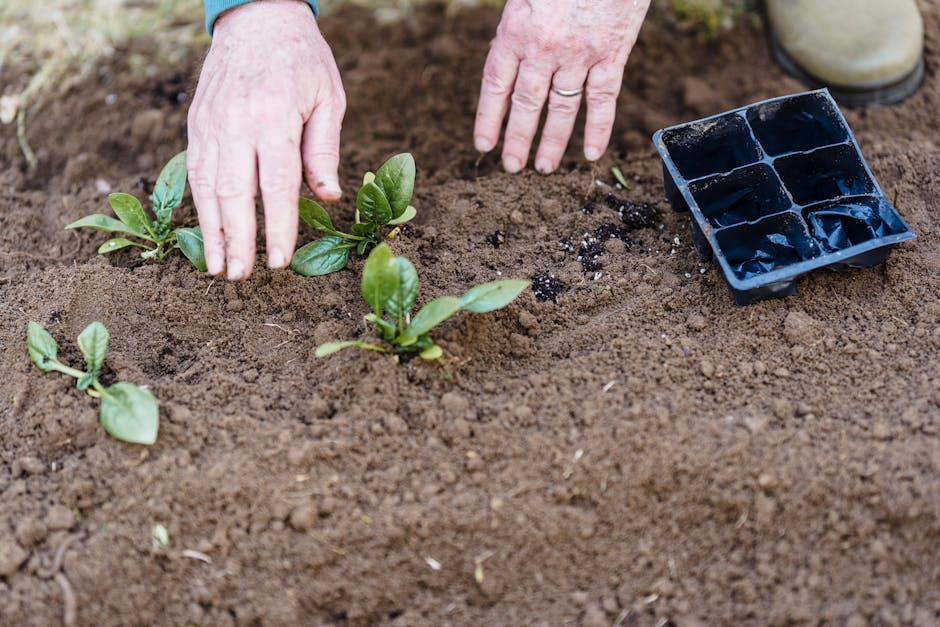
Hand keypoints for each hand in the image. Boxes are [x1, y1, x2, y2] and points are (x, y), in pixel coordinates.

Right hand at [187, 0, 345, 279]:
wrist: (257, 18)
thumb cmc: (302, 61)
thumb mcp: (328, 98)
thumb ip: (324, 149)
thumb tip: (328, 198)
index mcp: (274, 117)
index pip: (275, 186)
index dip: (276, 228)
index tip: (279, 262)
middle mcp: (236, 122)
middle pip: (235, 193)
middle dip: (239, 240)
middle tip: (243, 277)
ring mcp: (211, 123)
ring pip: (207, 186)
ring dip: (212, 231)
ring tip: (218, 267)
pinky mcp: (196, 123)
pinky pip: (195, 170)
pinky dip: (199, 205)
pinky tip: (207, 232)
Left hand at [473, 0, 650, 173]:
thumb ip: (515, 25)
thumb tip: (507, 61)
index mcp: (517, 27)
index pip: (496, 83)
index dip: (489, 117)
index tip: (484, 144)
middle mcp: (545, 46)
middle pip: (526, 104)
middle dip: (517, 139)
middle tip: (511, 166)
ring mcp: (580, 53)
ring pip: (562, 108)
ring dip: (553, 142)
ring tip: (544, 167)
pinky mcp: (613, 53)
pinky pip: (604, 99)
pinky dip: (599, 128)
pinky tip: (593, 153)